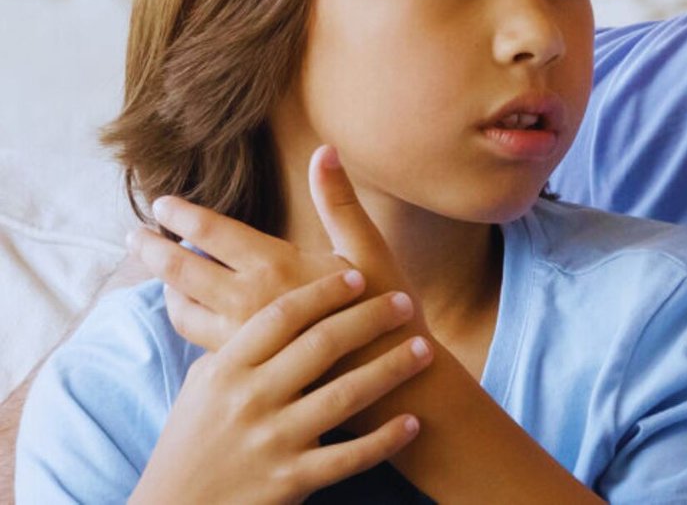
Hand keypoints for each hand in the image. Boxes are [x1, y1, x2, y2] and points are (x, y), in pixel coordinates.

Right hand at [130, 270, 431, 504]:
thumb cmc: (191, 443)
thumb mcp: (202, 388)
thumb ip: (233, 346)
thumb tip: (259, 300)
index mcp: (227, 370)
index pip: (282, 317)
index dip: (324, 292)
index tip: (359, 276)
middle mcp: (251, 400)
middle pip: (321, 345)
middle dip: (370, 319)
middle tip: (405, 302)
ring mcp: (273, 441)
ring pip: (344, 395)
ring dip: (391, 369)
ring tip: (424, 349)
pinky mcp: (292, 480)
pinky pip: (349, 457)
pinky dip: (384, 440)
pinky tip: (412, 423)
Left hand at [131, 146, 418, 351]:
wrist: (391, 382)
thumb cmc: (384, 310)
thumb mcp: (368, 248)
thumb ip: (339, 201)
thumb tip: (325, 151)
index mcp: (275, 267)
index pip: (212, 233)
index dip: (183, 215)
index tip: (161, 203)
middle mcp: (248, 303)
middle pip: (182, 271)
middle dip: (153, 251)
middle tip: (134, 237)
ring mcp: (240, 339)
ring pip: (183, 311)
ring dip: (168, 289)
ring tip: (163, 275)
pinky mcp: (243, 367)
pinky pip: (199, 341)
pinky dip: (189, 320)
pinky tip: (194, 314)